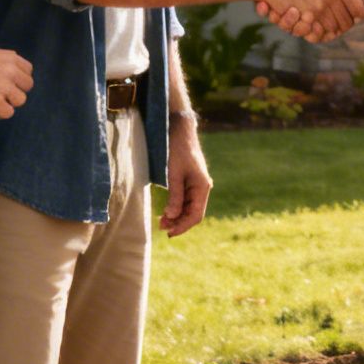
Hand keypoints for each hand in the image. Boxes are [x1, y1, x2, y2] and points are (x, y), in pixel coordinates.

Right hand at [0, 48, 34, 118]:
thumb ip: (4, 61)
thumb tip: (12, 69)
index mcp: (10, 58)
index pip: (28, 71)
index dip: (20, 78)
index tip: (11, 83)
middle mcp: (11, 71)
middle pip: (27, 86)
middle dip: (17, 90)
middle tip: (4, 94)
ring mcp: (5, 87)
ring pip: (21, 100)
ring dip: (10, 103)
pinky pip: (9, 112)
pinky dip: (2, 113)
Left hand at [161, 116, 211, 236]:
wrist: (179, 129)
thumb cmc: (177, 150)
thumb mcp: (173, 175)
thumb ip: (175, 197)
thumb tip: (172, 217)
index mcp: (202, 186)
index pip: (196, 215)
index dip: (183, 226)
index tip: (169, 233)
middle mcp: (202, 187)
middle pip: (193, 213)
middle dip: (178, 222)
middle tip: (161, 227)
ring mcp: (196, 184)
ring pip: (189, 207)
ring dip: (176, 216)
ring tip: (161, 221)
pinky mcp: (190, 181)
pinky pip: (185, 199)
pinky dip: (176, 207)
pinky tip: (166, 211)